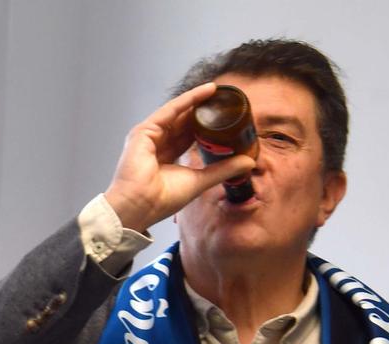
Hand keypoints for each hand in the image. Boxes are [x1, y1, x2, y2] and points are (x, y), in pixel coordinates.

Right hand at [102, 82, 256, 232]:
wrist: (139, 207)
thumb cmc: (160, 200)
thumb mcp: (199, 180)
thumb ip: (223, 169)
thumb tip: (249, 162)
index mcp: (166, 157)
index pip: (189, 135)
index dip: (207, 124)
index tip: (227, 116)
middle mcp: (156, 144)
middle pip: (183, 121)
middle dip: (204, 109)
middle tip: (226, 99)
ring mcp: (148, 137)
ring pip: (178, 113)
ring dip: (198, 100)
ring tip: (219, 90)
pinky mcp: (143, 132)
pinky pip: (170, 111)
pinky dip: (188, 100)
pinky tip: (206, 91)